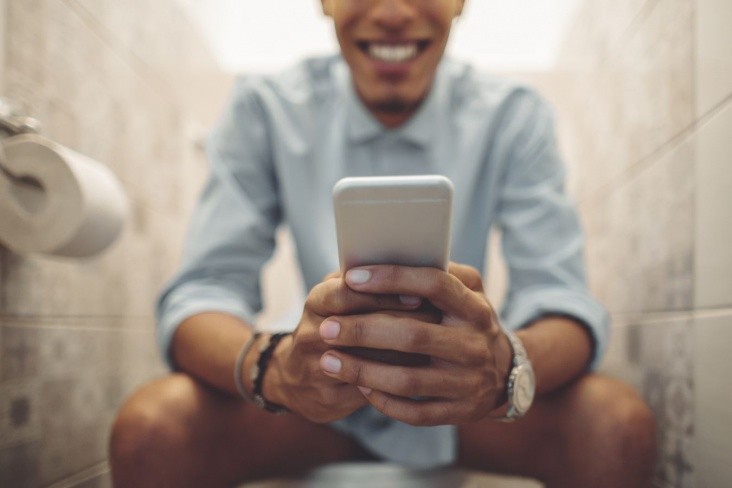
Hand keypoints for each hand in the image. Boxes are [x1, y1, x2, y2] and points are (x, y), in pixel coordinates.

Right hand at [263, 272, 428, 423]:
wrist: (297, 378)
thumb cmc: (334, 326)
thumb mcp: (339, 298)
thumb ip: (365, 283)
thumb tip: (410, 262)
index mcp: (316, 301)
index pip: (347, 292)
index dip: (384, 293)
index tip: (417, 293)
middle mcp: (311, 334)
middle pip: (360, 326)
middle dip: (402, 323)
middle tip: (436, 321)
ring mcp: (316, 368)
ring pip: (368, 361)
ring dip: (405, 354)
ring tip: (435, 346)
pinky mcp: (328, 398)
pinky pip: (369, 391)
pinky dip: (395, 382)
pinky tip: (420, 373)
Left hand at [317, 262, 512, 425]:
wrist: (505, 373)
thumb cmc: (469, 322)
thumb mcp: (469, 292)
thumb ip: (440, 272)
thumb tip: (394, 254)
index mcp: (474, 307)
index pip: (433, 284)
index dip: (392, 279)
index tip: (351, 277)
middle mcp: (474, 344)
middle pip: (412, 335)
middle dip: (362, 331)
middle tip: (326, 328)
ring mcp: (468, 382)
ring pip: (408, 380)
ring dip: (363, 371)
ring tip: (328, 361)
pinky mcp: (459, 411)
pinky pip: (415, 412)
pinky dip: (384, 401)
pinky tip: (359, 386)